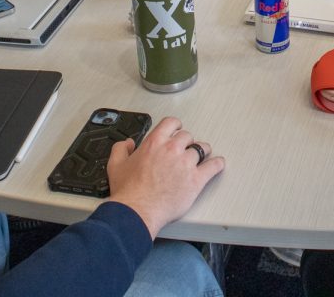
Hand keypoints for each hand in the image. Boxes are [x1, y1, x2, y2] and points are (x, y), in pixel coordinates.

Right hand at [107, 117, 224, 237]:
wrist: (138, 210)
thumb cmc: (128, 192)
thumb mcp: (116, 165)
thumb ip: (120, 149)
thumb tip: (127, 143)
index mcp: (154, 143)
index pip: (171, 123)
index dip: (175, 126)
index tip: (177, 130)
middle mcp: (172, 149)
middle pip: (187, 136)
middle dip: (187, 141)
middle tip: (186, 148)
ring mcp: (186, 164)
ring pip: (202, 148)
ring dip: (202, 150)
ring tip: (203, 154)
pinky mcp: (196, 179)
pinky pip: (213, 167)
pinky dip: (217, 164)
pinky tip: (218, 164)